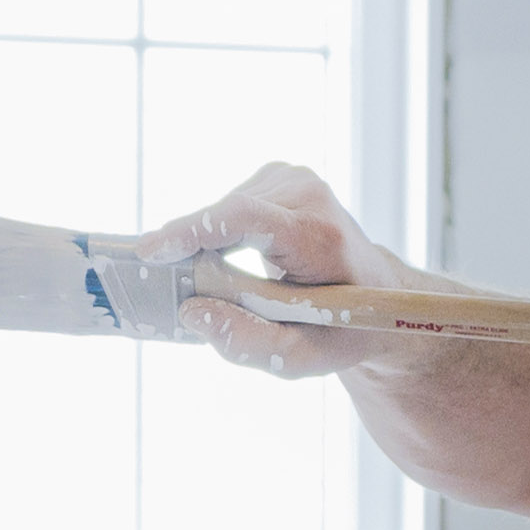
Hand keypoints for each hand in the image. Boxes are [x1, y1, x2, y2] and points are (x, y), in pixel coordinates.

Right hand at [135, 163, 416, 381]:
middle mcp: (309, 194)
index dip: (194, 231)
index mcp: (320, 235)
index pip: (246, 218)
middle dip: (194, 253)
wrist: (377, 292)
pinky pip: (229, 207)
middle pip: (225, 217)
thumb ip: (247, 342)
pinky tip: (248, 259)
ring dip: (214, 248)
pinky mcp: (280, 175)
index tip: (152, 250)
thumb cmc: (341, 328)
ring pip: (222, 211)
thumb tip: (190, 311)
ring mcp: (295, 178)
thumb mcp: (302, 355)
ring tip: (243, 283)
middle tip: (186, 292)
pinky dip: (223, 236)